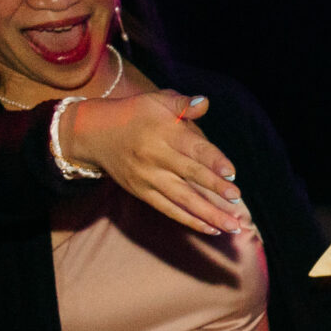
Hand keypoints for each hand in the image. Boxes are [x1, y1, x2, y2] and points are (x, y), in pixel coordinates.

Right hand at [61, 91, 247, 234]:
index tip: (231, 172)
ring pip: (182, 198)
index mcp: (164, 133)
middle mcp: (155, 157)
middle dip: (214, 188)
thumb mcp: (156, 101)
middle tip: (237, 198)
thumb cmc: (134, 114)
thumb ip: (183, 104)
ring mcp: (147, 177)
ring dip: (209, 214)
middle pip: (189, 174)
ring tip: (232, 226)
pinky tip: (211, 229)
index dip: (213, 160)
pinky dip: (189, 220)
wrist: (94, 132)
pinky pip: (168, 209)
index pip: (193, 148)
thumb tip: (205, 103)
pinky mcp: (141, 192)